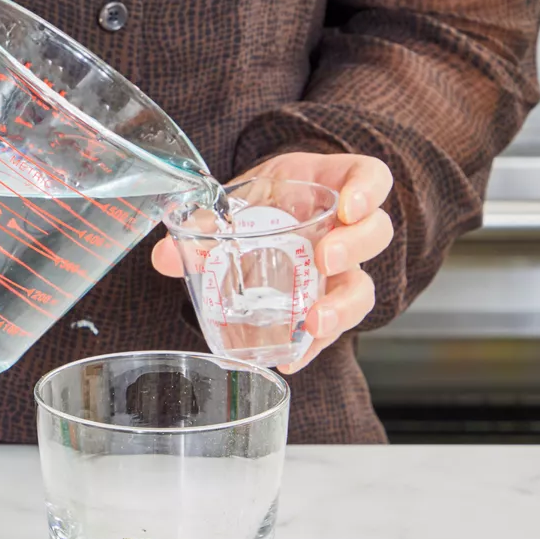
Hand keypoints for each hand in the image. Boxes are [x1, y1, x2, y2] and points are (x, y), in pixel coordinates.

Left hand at [151, 152, 393, 373]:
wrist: (261, 218)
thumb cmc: (261, 202)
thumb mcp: (237, 201)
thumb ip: (203, 223)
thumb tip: (163, 256)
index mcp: (330, 186)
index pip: (371, 177)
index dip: (368, 190)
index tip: (350, 207)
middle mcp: (345, 228)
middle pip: (376, 233)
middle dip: (355, 248)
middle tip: (325, 260)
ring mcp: (342, 268)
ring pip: (362, 286)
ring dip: (343, 307)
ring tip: (314, 322)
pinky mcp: (326, 302)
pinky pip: (331, 327)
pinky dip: (312, 347)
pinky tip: (291, 361)